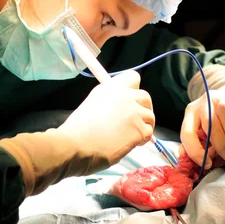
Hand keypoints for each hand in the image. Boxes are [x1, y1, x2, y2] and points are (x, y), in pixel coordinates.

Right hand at [0, 69, 154, 196]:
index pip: (133, 78)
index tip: (130, 101)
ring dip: (144, 125)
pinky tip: (132, 144)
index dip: (134, 90)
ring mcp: (133, 112)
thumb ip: (109, 103)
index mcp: (110, 87)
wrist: (74, 145)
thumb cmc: (77, 131)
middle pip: (145, 97)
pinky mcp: (139, 129)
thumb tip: (118, 111)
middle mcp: (124, 95)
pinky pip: (149, 132)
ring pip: (150, 116)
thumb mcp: (92, 104)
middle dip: (143, 109)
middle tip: (135, 121)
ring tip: (131, 136)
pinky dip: (142, 139)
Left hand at [179, 83, 224, 168]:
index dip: (195, 151)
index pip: (187, 133)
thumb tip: (188, 158)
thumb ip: (194, 145)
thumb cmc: (214, 122)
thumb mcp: (200, 131)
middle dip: (220, 145)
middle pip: (209, 123)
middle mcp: (203, 103)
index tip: (207, 164)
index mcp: (191, 113)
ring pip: (224, 110)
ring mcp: (220, 96)